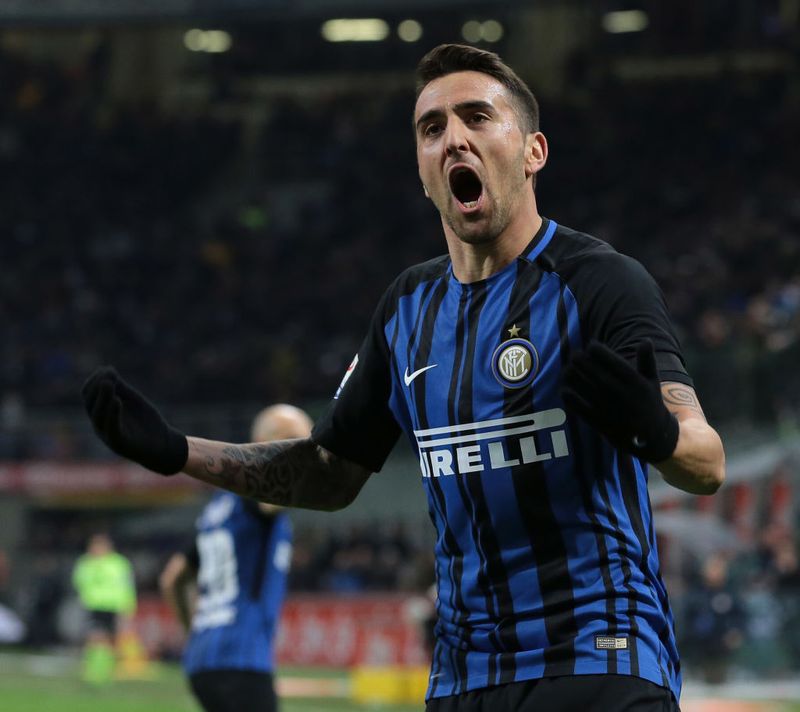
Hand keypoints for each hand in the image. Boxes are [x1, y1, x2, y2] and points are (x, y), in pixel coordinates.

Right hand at [82, 367, 187, 474]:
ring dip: (103, 397)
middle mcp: (100, 424)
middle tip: (108, 376)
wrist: (162, 445)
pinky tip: (117, 401)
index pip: (88, 395)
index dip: (94, 380)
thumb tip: (107, 369)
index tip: (106, 369)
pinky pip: (112, 428)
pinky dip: (113, 414)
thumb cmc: (145, 422)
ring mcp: (108, 435)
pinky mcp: (120, 444)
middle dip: (96, 387)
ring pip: (99, 416)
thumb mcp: (132, 400)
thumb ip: (120, 387)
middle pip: (89, 404)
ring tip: (109, 383)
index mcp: (101, 412)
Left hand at [561, 340, 678, 462]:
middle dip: (579, 359)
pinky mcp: (598, 421)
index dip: (595, 349)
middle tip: (575, 355)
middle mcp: (618, 392)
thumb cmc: (650, 403)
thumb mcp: (653, 381)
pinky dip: (567, 396)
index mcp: (632, 380)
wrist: (651, 437)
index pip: (608, 359)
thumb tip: (646, 340)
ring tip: (568, 369)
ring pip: (581, 385)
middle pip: (591, 369)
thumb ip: (647, 360)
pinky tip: (565, 389)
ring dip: (570, 374)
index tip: (591, 346)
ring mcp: (606, 407)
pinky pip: (576, 405)